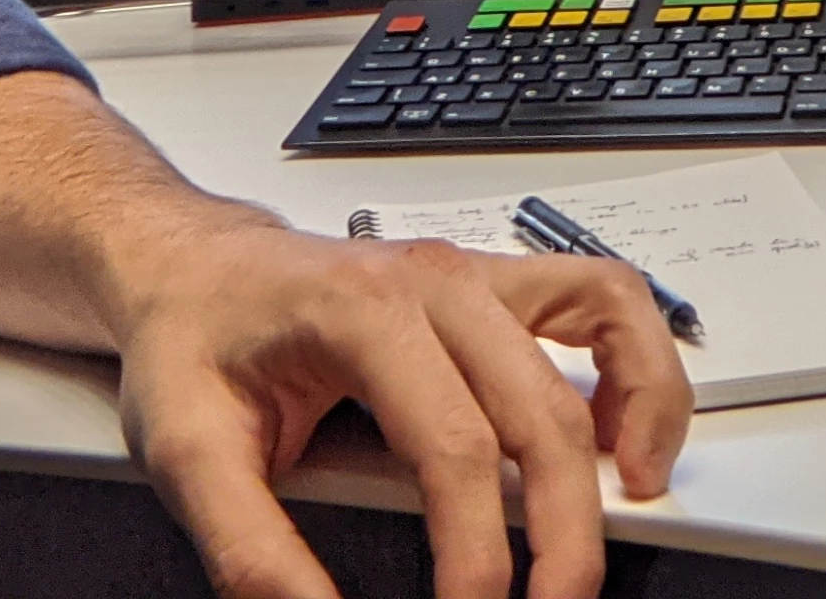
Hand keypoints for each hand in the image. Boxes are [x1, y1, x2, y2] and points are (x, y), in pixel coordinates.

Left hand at [110, 211, 693, 598]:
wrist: (192, 269)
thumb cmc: (192, 339)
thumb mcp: (186, 454)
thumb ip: (255, 552)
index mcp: (363, 309)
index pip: (456, 450)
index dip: (478, 556)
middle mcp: (436, 278)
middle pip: (543, 412)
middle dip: (565, 536)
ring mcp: (475, 274)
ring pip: (604, 325)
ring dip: (639, 418)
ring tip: (635, 503)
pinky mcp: (494, 287)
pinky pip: (602, 295)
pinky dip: (636, 359)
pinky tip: (623, 435)